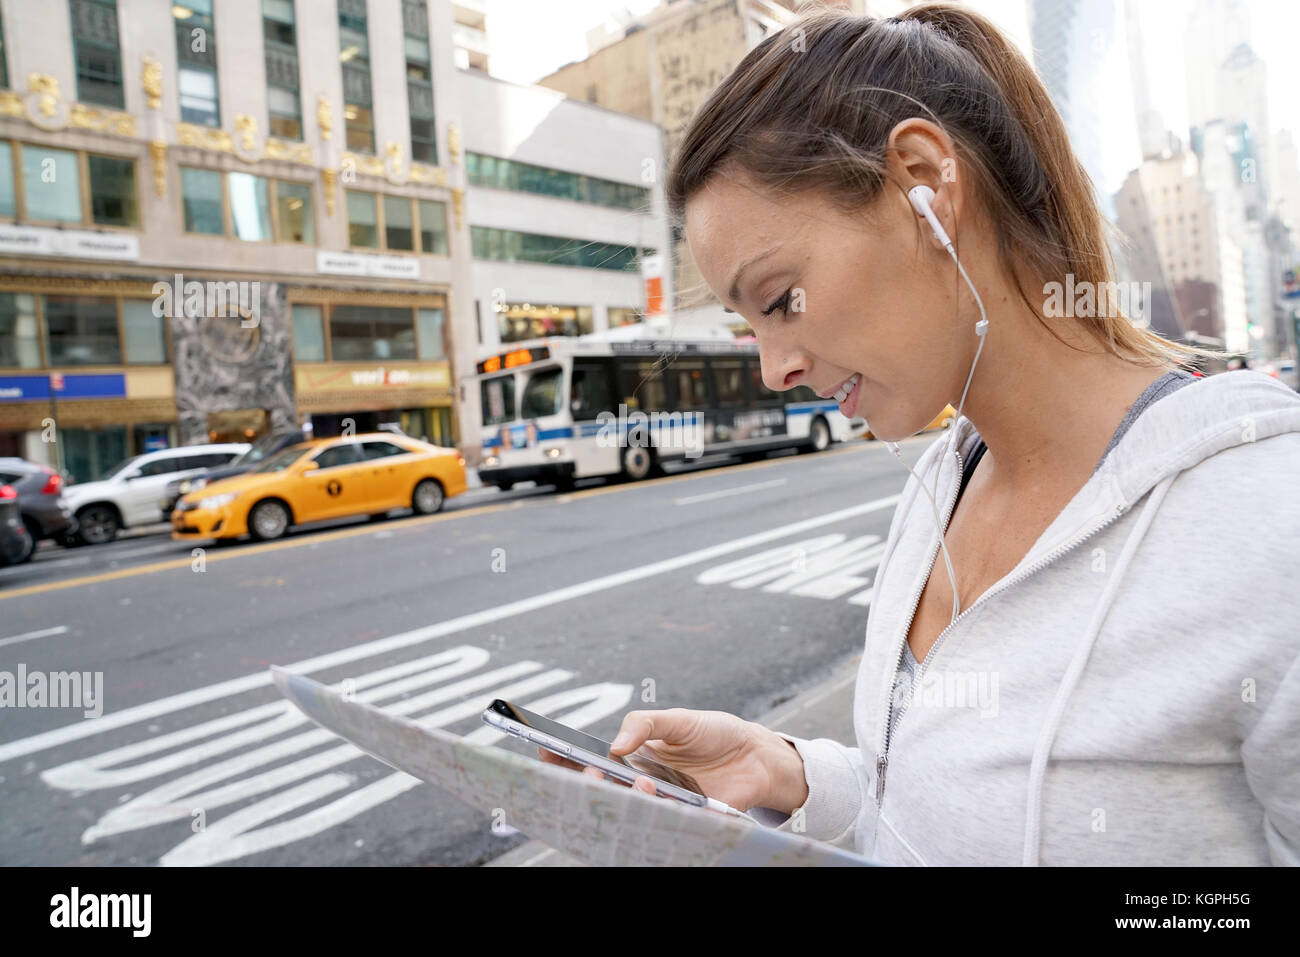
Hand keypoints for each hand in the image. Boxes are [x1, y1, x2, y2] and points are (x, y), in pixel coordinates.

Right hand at [537, 708, 797, 811]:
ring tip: (646, 783)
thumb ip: (644, 725)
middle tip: (594, 776)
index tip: (545, 750)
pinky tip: (663, 800)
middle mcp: (639, 781)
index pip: (588, 759)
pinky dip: (658, 813)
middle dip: (589, 783)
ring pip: (628, 808)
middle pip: (601, 788)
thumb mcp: (678, 719)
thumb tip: (614, 746)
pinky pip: (661, 823)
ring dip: (630, 798)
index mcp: (631, 756)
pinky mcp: (682, 818)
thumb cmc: (714, 733)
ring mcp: (659, 801)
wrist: (756, 755)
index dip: (563, 758)